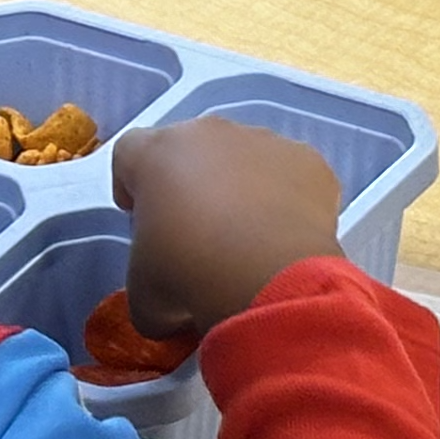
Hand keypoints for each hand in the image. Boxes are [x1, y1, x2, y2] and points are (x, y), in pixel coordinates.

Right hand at [115, 117, 346, 338]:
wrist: (268, 278)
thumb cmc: (189, 277)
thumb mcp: (143, 294)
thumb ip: (146, 277)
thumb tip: (167, 305)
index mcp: (158, 153)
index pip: (130, 152)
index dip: (131, 183)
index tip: (141, 215)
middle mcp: (212, 133)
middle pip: (192, 148)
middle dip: (191, 182)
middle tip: (194, 231)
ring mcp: (266, 141)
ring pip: (245, 158)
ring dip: (241, 187)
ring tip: (246, 239)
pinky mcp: (309, 160)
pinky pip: (290, 175)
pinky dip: (286, 199)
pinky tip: (283, 237)